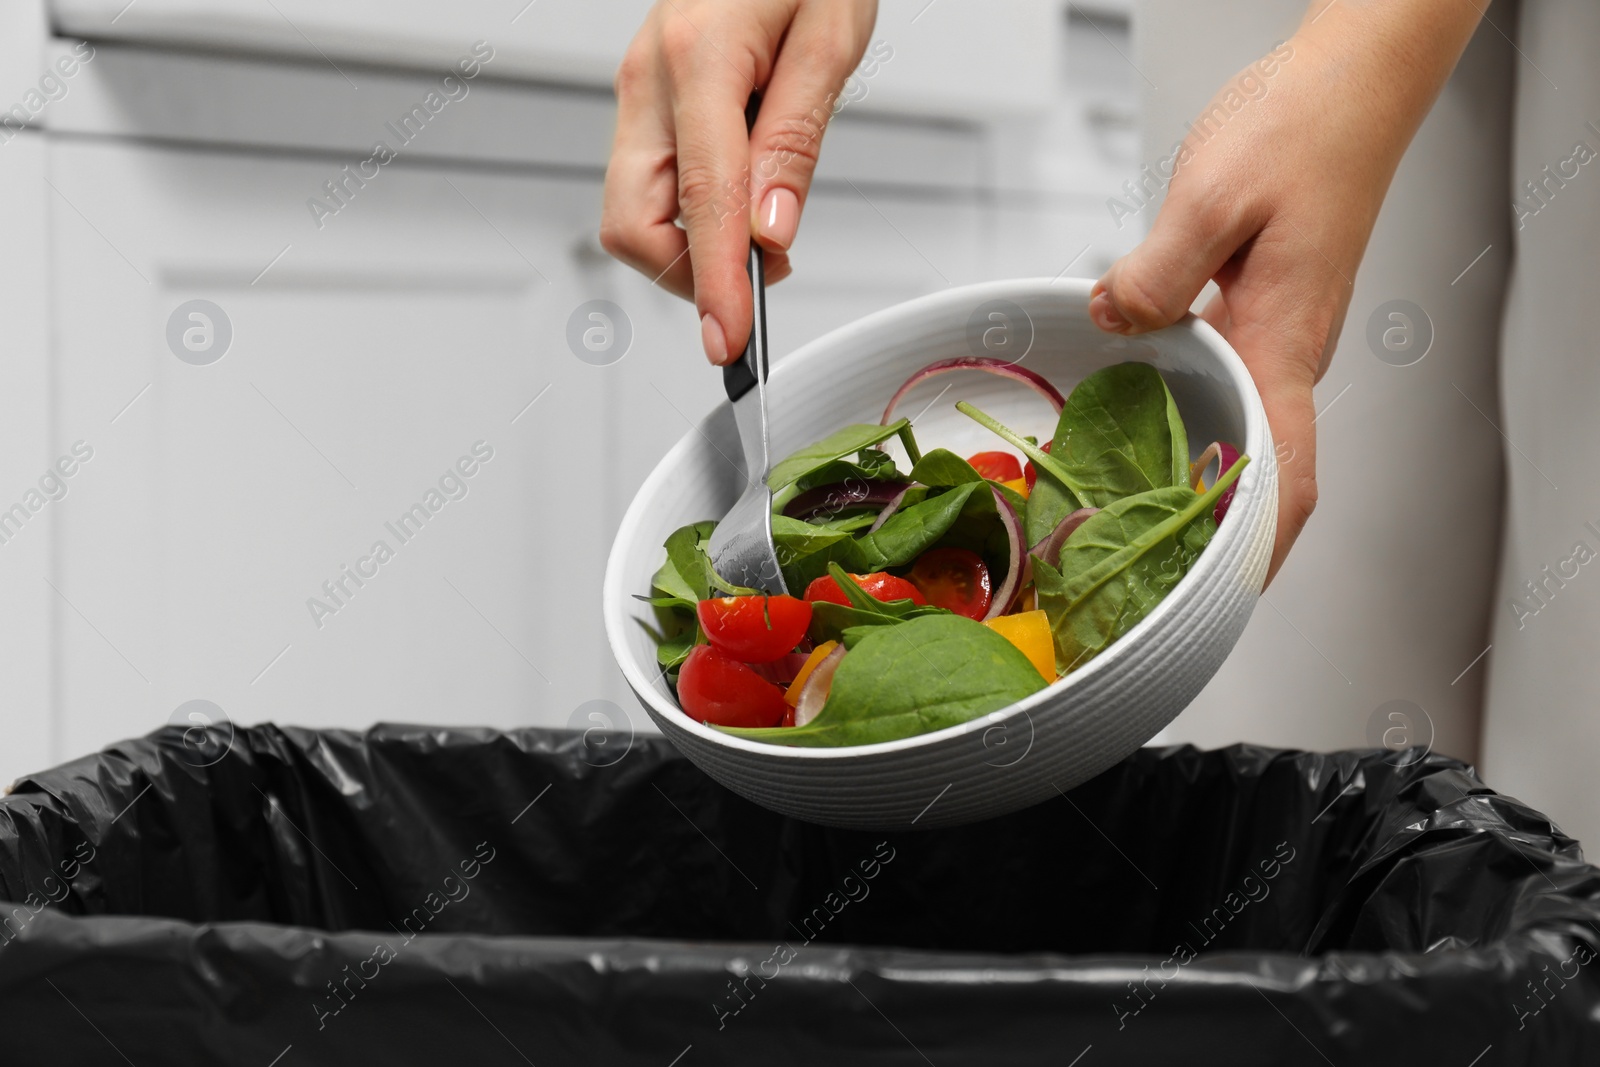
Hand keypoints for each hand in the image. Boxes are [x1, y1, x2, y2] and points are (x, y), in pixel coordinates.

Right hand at [601, 0, 878, 363]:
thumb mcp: (830, 37)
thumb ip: (795, 140)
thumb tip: (770, 232)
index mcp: (695, 60)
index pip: (700, 204)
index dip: (714, 285)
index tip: (731, 341)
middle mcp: (648, 79)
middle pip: (631, 222)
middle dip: (685, 274)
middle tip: (758, 283)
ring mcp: (639, 89)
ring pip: (633, 210)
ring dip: (689, 247)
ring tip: (761, 239)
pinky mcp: (647, 97)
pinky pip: (652, 181)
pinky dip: (688, 215)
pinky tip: (738, 204)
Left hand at [1087, 2, 1482, 582]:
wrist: (1347, 84)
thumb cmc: (1301, 129)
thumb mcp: (1209, 198)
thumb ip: (1156, 275)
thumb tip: (1114, 319)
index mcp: (1286, 340)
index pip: (1289, 472)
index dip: (1261, 545)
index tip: (1224, 597)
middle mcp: (1291, 348)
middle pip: (1268, 467)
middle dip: (1221, 528)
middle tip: (1153, 571)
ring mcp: (1281, 332)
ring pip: (1246, 426)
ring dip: (1204, 476)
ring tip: (1136, 515)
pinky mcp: (1265, 309)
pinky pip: (1230, 383)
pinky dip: (1195, 416)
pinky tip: (1141, 418)